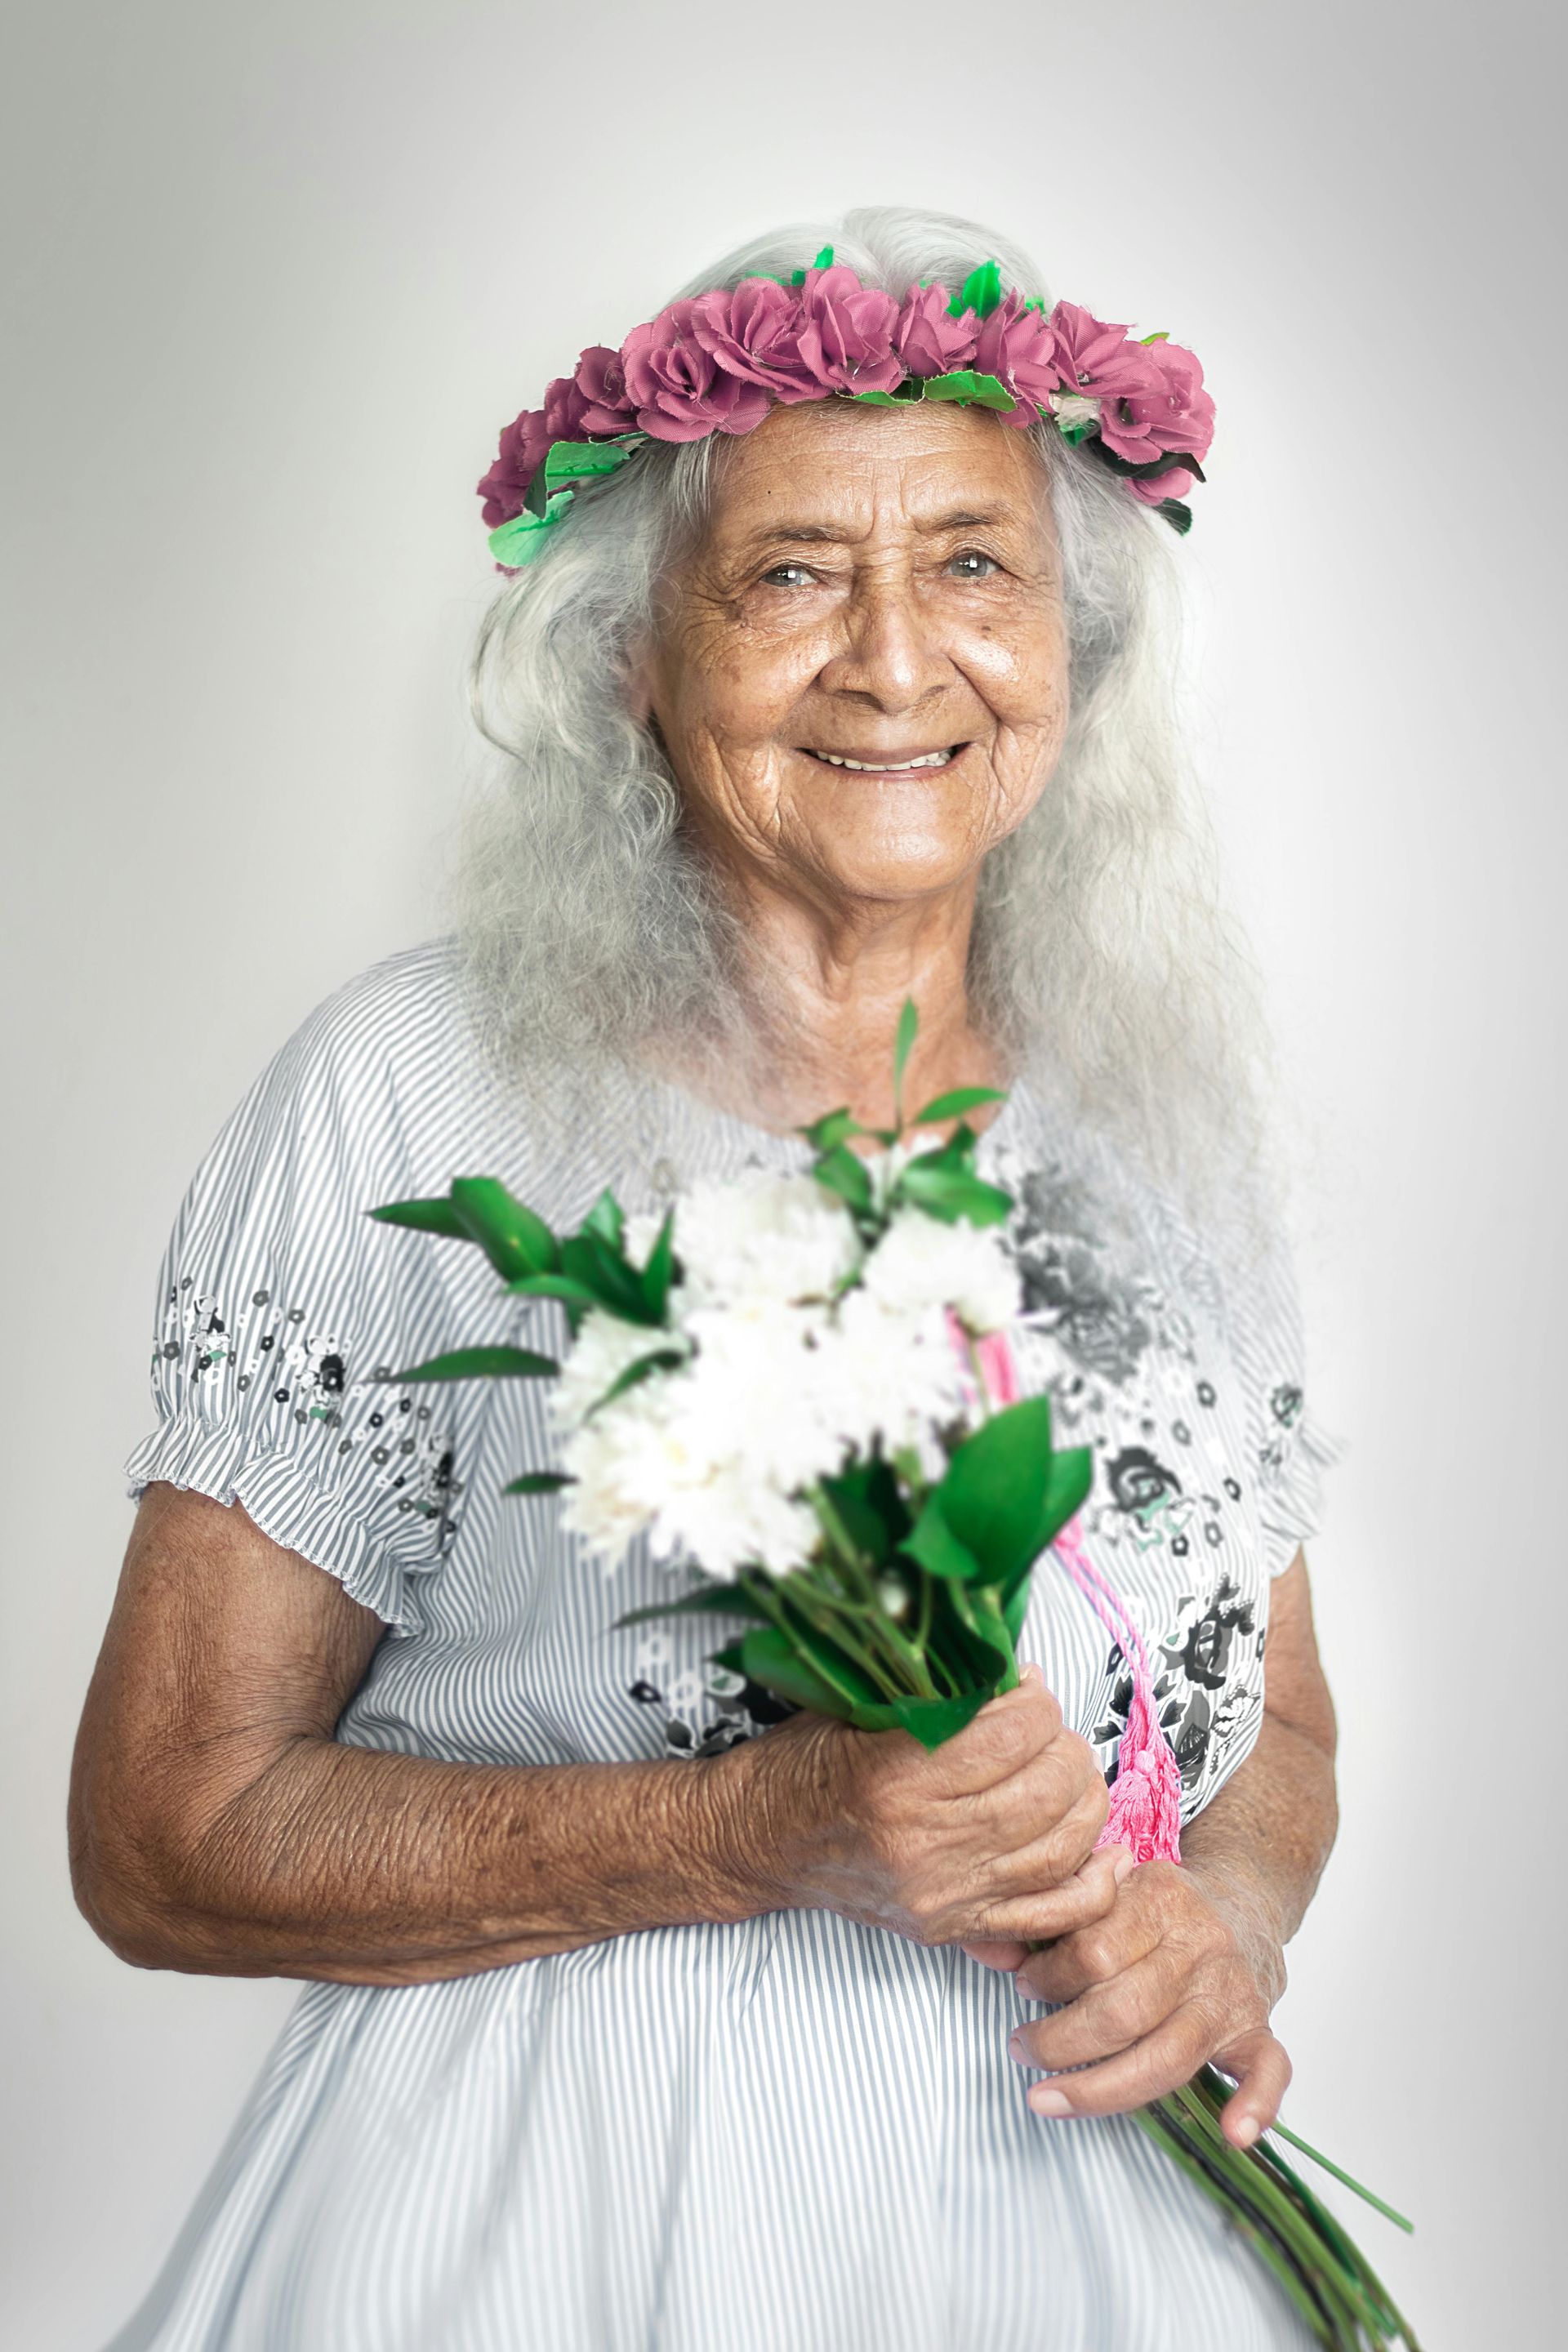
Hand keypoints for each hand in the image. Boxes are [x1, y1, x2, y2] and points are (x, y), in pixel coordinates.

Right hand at [728, 1665, 1118, 1948]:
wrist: (754, 1842)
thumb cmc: (803, 1766)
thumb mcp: (857, 1706)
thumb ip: (938, 1692)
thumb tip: (1021, 1675)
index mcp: (895, 1777)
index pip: (1013, 1734)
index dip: (1035, 1702)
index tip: (1025, 1688)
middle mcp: (922, 1843)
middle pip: (1045, 1790)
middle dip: (1063, 1747)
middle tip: (1047, 1729)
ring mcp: (942, 1894)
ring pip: (1060, 1848)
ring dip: (1082, 1802)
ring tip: (1067, 1773)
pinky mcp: (952, 1928)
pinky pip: (1050, 1915)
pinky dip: (1091, 1886)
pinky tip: (1103, 1853)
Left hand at [970, 1856, 1291, 2149]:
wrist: (1242, 1900)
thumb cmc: (1160, 1905)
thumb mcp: (1111, 1886)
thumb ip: (1060, 1916)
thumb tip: (997, 1954)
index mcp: (1162, 1899)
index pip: (1094, 1950)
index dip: (1048, 1977)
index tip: (1023, 1985)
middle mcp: (1201, 1946)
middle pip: (1122, 2011)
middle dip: (1059, 2042)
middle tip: (1023, 2047)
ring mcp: (1231, 1993)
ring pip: (1168, 2055)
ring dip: (1101, 2089)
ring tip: (1046, 2097)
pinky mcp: (1259, 2028)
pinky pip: (1270, 2070)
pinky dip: (1256, 2104)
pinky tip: (1233, 2133)